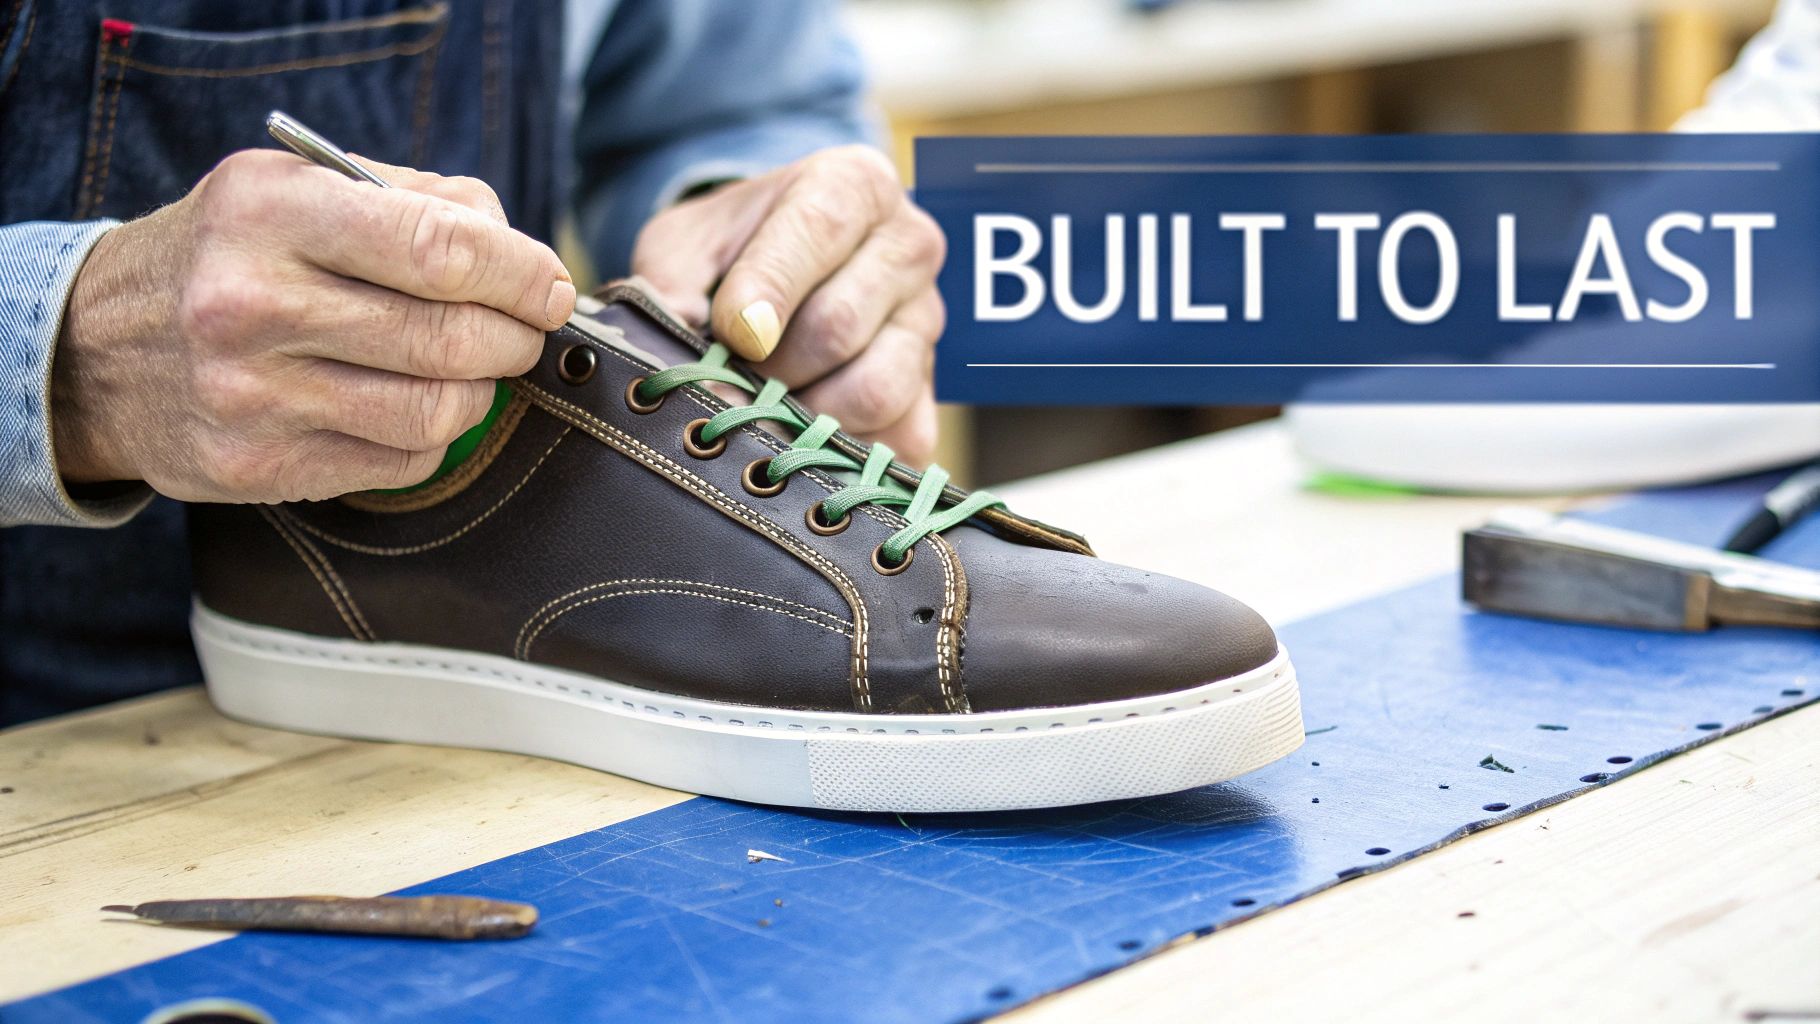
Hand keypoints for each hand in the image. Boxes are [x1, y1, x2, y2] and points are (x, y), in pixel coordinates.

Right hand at [52, 149, 574, 501]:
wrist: (102, 348)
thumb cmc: (235, 257)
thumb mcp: (300, 190)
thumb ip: (417, 200)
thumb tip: (521, 250)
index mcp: (271, 211)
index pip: (439, 246)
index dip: (519, 272)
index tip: (549, 285)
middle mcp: (252, 302)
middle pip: (450, 337)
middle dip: (513, 336)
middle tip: (522, 330)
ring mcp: (251, 393)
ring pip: (436, 412)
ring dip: (480, 392)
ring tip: (471, 368)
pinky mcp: (258, 465)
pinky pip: (401, 461)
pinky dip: (431, 437)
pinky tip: (407, 406)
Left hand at [631, 145, 945, 465]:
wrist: (775, 283)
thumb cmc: (731, 255)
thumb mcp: (686, 245)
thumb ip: (671, 282)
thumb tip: (676, 342)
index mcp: (854, 185)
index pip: (819, 230)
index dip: (769, 290)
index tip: (733, 333)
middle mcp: (909, 246)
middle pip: (839, 324)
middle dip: (769, 365)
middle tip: (728, 375)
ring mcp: (927, 323)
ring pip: (874, 390)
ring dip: (802, 413)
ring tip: (763, 401)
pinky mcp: (931, 394)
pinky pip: (894, 438)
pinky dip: (838, 452)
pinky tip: (801, 431)